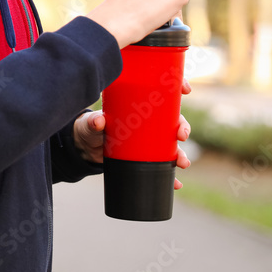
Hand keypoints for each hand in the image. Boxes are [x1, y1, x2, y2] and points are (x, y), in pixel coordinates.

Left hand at [73, 78, 193, 188]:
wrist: (86, 148)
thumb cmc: (91, 127)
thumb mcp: (91, 123)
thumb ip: (94, 122)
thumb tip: (99, 122)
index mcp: (139, 105)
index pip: (162, 93)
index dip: (177, 87)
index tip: (186, 90)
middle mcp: (149, 122)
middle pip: (173, 121)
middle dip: (183, 127)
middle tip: (181, 135)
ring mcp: (149, 141)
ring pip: (172, 146)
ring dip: (181, 154)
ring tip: (182, 163)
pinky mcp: (145, 158)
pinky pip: (162, 166)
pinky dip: (171, 177)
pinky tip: (176, 184)